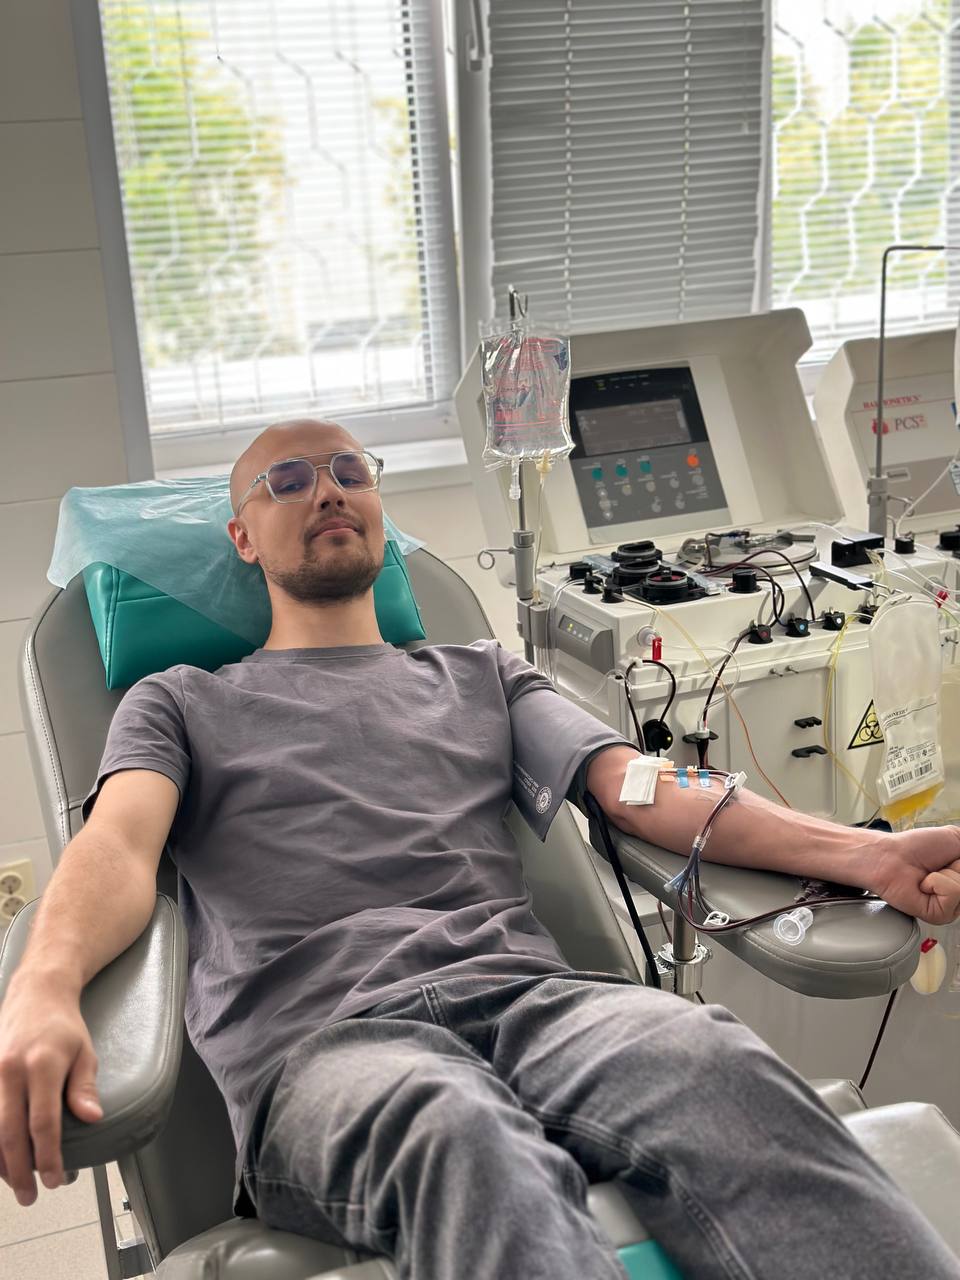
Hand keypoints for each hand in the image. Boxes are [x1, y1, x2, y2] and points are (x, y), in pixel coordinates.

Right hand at [0, 972, 101, 1205]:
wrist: (35, 993)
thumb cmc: (63, 1025)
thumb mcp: (84, 1052)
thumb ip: (84, 1087)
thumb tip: (92, 1119)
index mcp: (42, 1065)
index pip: (43, 1122)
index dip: (48, 1156)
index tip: (55, 1179)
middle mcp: (10, 1071)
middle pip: (11, 1133)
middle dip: (21, 1170)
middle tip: (31, 1195)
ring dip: (1, 1162)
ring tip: (16, 1184)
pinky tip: (1, 1159)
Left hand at [870, 825, 959, 924]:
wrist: (890, 856)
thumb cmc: (918, 847)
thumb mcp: (957, 840)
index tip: (955, 863)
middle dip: (959, 866)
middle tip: (944, 863)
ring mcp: (953, 907)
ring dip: (948, 873)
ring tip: (931, 874)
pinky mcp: (940, 915)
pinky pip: (952, 895)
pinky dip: (937, 882)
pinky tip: (924, 884)